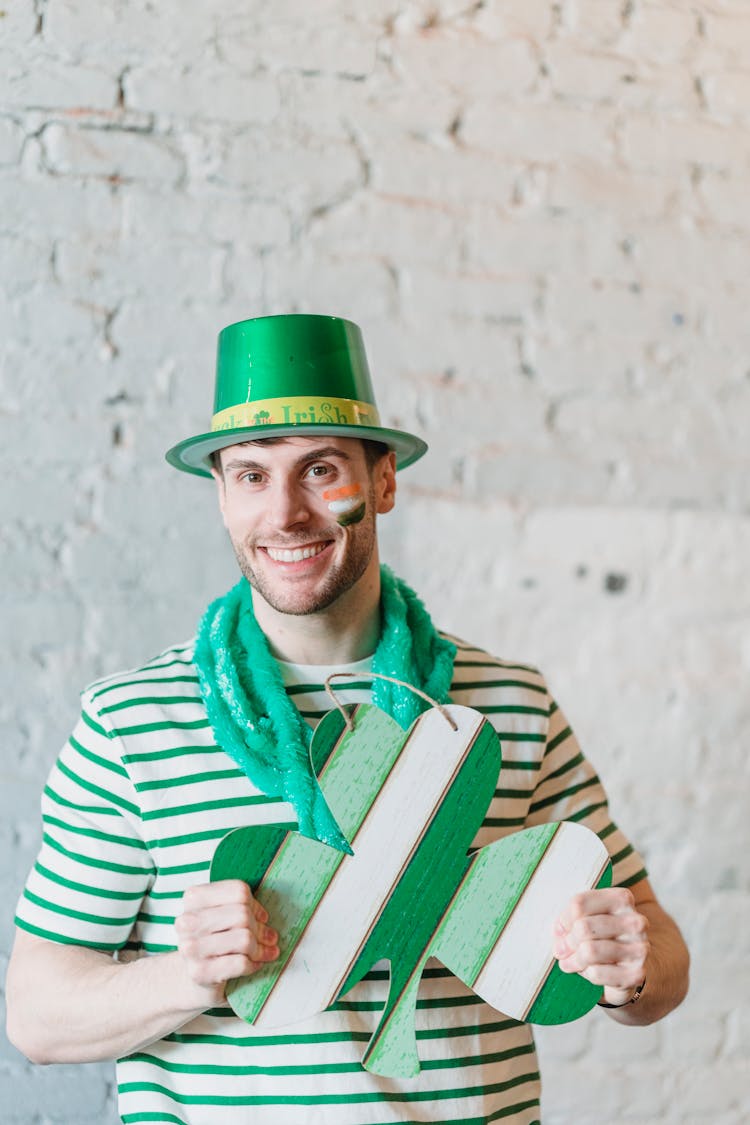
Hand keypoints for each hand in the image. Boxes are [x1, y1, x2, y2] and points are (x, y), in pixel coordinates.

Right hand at [174, 879, 278, 1005]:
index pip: (239, 892)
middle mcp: (188, 921)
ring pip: (244, 939)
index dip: (255, 906)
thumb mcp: (223, 914)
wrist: (192, 975)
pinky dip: (253, 964)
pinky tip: (254, 964)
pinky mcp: (199, 972)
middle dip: (260, 929)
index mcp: (193, 898)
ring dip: (260, 949)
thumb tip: (265, 920)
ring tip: (262, 952)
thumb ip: (243, 907)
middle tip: (268, 938)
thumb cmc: (213, 939)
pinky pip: (240, 963)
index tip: (261, 917)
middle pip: (243, 915)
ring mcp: (191, 948)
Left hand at [553, 887, 648, 1005]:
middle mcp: (635, 921)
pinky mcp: (637, 974)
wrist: (630, 966)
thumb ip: (570, 920)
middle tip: (561, 950)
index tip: (560, 930)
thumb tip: (559, 934)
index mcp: (622, 899)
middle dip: (567, 942)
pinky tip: (590, 972)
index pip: (579, 903)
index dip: (564, 920)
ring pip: (589, 951)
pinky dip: (587, 974)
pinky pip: (597, 973)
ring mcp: (640, 948)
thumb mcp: (587, 919)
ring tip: (571, 962)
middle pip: (583, 927)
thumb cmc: (603, 937)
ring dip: (574, 960)